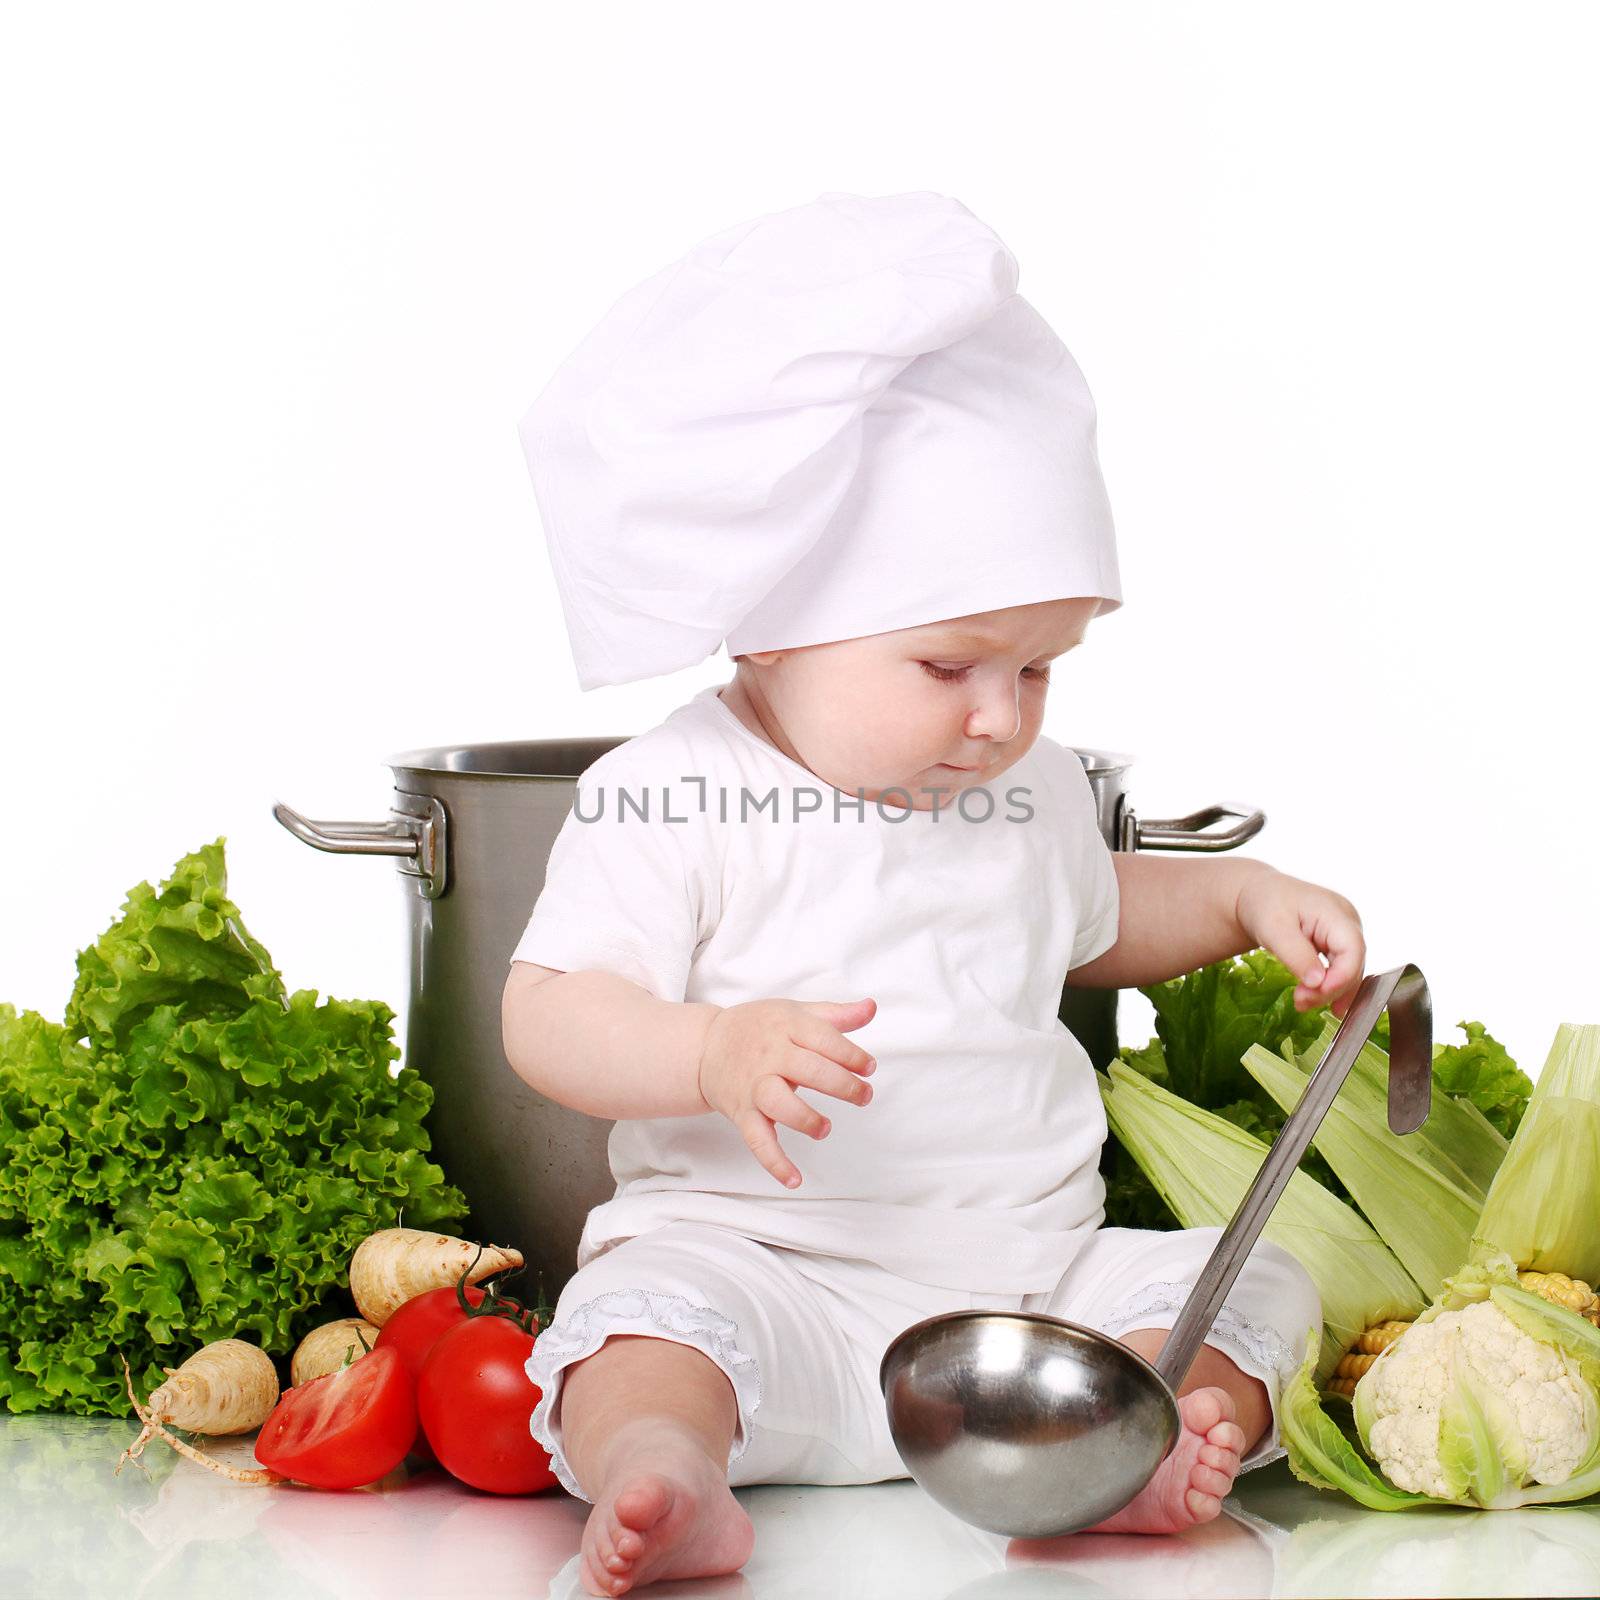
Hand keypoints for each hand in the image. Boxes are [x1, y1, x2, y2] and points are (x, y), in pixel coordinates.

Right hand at [696, 997, 876, 1188]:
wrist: (705, 1046)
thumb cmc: (759, 1029)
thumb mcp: (796, 1013)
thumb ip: (836, 1015)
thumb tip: (871, 1007)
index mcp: (786, 1027)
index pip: (824, 1039)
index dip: (851, 1055)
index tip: (869, 1068)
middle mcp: (769, 1056)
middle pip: (807, 1069)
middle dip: (841, 1085)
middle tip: (864, 1096)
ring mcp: (754, 1086)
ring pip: (779, 1104)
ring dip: (806, 1119)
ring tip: (825, 1128)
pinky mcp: (743, 1113)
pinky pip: (757, 1140)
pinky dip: (775, 1162)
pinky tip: (795, 1179)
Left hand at [1234, 867, 1365, 1018]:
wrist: (1258, 895)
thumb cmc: (1265, 904)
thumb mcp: (1273, 929)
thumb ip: (1297, 955)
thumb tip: (1318, 983)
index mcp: (1336, 912)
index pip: (1352, 950)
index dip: (1340, 978)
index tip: (1315, 994)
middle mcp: (1348, 922)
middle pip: (1352, 964)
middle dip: (1329, 989)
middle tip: (1301, 1003)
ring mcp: (1345, 933)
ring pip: (1348, 970)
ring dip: (1328, 991)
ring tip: (1302, 1003)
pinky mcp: (1337, 943)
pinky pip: (1340, 968)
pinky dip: (1328, 985)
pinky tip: (1316, 998)